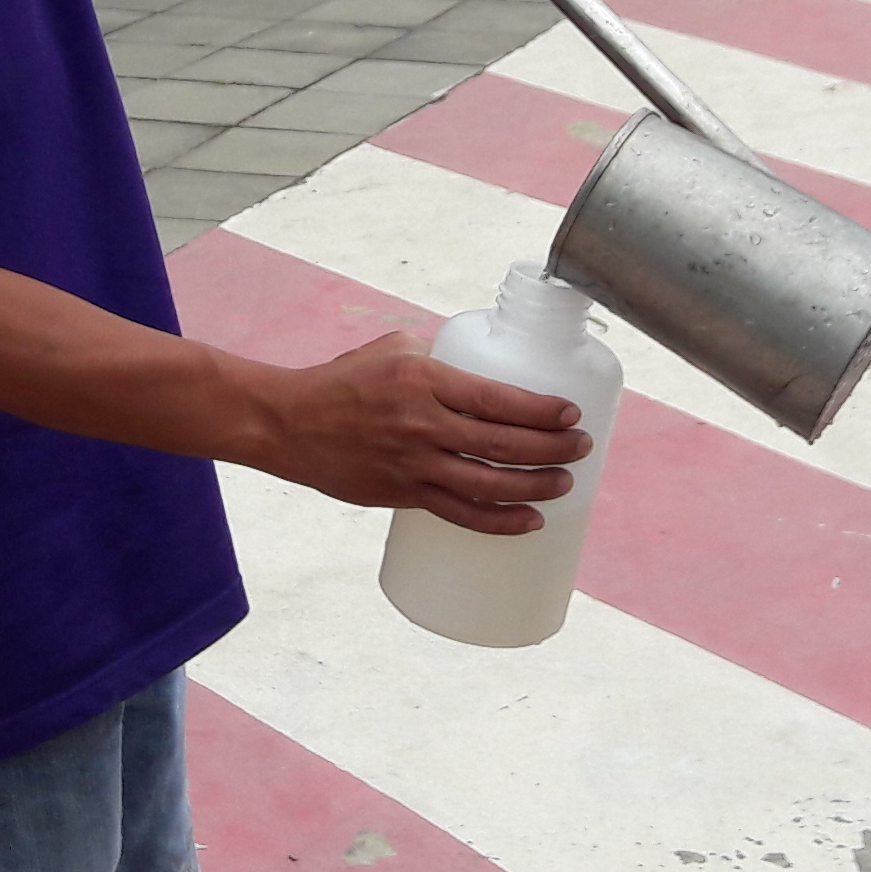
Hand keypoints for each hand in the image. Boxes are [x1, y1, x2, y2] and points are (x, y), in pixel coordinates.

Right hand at [238, 332, 592, 534]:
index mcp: (423, 378)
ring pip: (488, 484)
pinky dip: (498, 522)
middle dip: (552, 448)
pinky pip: (459, 514)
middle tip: (580, 446)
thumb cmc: (343, 380)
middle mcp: (421, 423)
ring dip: (535, 487)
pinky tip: (528, 522)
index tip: (570, 413)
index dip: (542, 410)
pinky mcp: (402, 494)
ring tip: (564, 483)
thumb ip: (442, 356)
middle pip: (503, 444)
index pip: (497, 398)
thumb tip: (486, 367)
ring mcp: (412, 464)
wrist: (290, 424)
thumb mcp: (394, 348)